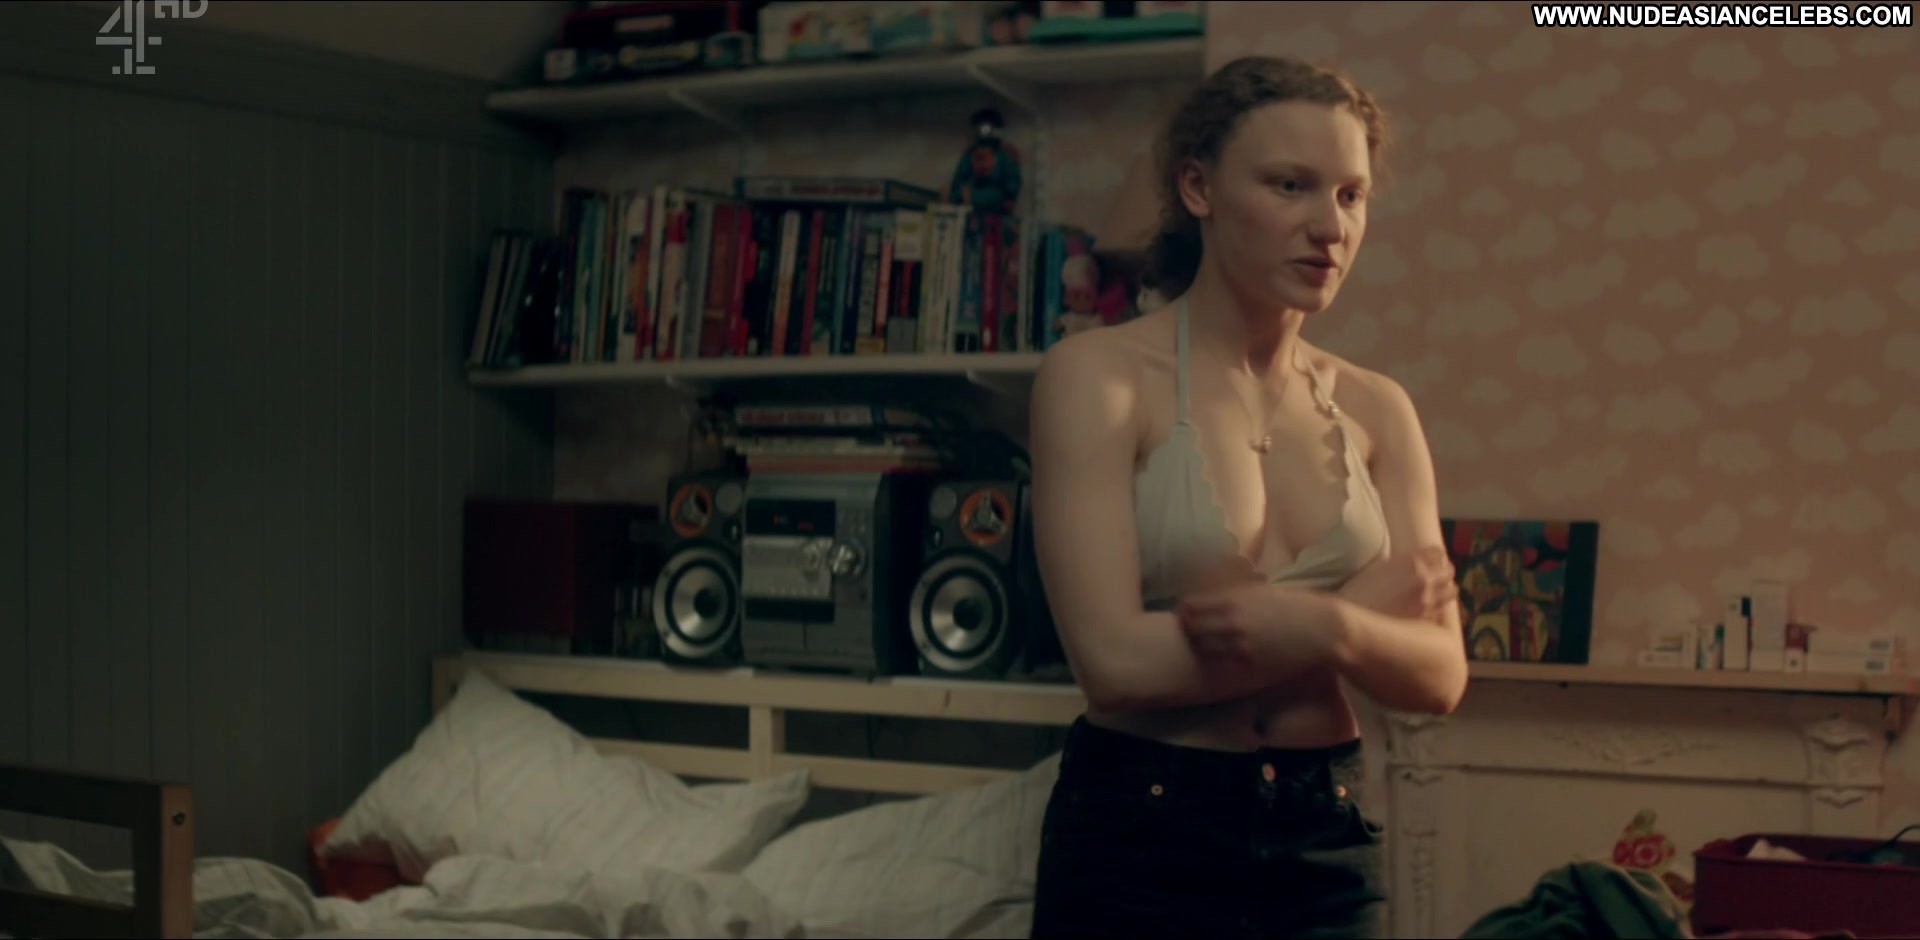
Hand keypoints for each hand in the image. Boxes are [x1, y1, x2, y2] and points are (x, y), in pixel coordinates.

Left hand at [1176, 581, 1337, 671]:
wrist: (1323, 630)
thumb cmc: (1297, 605)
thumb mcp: (1263, 590)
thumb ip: (1237, 595)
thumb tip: (1215, 596)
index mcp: (1234, 600)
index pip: (1190, 605)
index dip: (1185, 609)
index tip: (1187, 611)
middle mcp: (1232, 622)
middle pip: (1191, 629)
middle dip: (1188, 629)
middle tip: (1191, 630)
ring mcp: (1240, 645)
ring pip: (1203, 649)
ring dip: (1201, 646)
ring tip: (1205, 645)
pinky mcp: (1250, 664)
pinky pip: (1223, 664)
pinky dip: (1218, 661)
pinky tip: (1223, 658)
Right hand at [1338, 545, 1458, 623]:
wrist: (1350, 620)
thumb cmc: (1357, 593)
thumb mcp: (1377, 568)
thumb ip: (1398, 564)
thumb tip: (1409, 564)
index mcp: (1411, 561)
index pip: (1437, 552)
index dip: (1435, 556)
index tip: (1432, 561)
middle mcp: (1424, 579)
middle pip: (1448, 570)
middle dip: (1443, 572)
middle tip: (1437, 576)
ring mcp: (1427, 600)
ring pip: (1452, 591)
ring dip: (1446, 589)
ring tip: (1438, 593)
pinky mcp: (1425, 619)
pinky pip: (1442, 611)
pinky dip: (1438, 608)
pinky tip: (1429, 610)